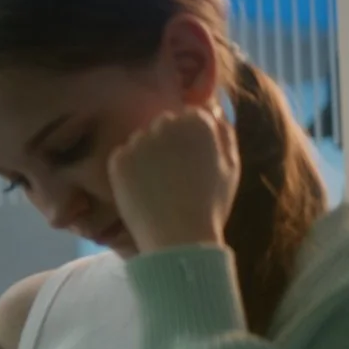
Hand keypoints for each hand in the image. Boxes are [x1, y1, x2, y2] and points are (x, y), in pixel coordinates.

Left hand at [109, 105, 237, 254]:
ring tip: (159, 185)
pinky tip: (142, 190)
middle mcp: (166, 124)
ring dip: (147, 154)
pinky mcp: (118, 160)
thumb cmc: (210, 204)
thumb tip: (212, 110)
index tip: (191, 163)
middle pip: (164, 123)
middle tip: (174, 175)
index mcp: (198, 122)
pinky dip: (129, 170)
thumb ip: (223, 132)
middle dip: (168, 142)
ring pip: (141, 139)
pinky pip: (123, 156)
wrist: (178, 238)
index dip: (191, 140)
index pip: (190, 116)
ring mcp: (139, 141)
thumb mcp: (230, 165)